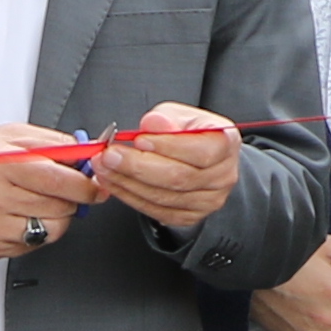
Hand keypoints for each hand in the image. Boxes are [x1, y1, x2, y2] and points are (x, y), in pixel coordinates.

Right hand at [0, 130, 97, 259]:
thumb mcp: (9, 136)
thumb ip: (52, 143)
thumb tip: (86, 153)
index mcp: (2, 166)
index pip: (58, 181)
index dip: (86, 185)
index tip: (97, 184)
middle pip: (59, 207)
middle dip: (73, 198)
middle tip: (68, 188)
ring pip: (52, 230)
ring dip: (58, 216)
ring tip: (42, 200)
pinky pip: (35, 244)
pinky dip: (39, 229)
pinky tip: (24, 213)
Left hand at [90, 100, 239, 228]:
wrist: (200, 156)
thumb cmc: (190, 132)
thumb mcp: (179, 115)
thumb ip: (165, 118)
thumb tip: (153, 124)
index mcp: (225, 144)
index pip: (200, 152)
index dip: (167, 147)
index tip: (138, 139)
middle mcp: (222, 176)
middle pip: (179, 178)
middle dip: (137, 166)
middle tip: (110, 155)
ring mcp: (208, 201)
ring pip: (163, 197)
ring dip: (127, 183)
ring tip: (104, 167)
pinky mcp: (189, 216)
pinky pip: (156, 211)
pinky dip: (130, 197)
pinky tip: (114, 183)